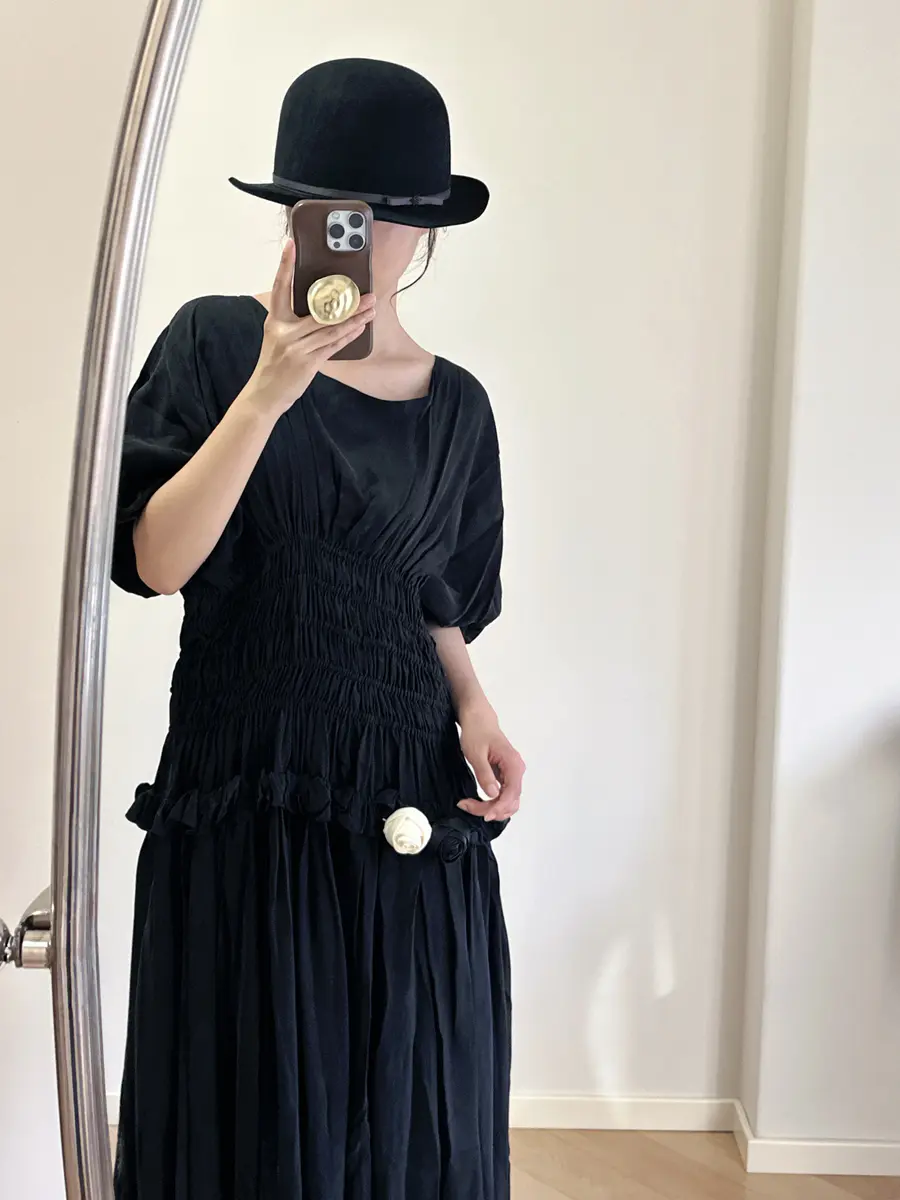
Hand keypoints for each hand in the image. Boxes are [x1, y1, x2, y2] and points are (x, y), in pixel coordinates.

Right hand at [244, 240, 375, 417]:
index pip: (280, 287)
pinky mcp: (308, 363)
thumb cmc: (273, 365)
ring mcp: (296, 348)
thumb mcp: (276, 338)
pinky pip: (332, 345)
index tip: (291, 245)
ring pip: (331, 328)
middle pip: (320, 311)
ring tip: (371, 309)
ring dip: (354, 319)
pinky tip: (360, 327)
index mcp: (275, 321)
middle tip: (367, 293)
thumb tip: (319, 309)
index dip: (285, 266)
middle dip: (347, 303)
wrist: (265, 395)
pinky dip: (348, 336)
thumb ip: (292, 323)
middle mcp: (285, 332)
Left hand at [457, 704, 525, 821]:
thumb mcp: (476, 753)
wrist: (478, 718)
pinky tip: (477, 801)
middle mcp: (517, 771)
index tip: (483, 814)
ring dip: (491, 808)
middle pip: (511, 802)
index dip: (498, 808)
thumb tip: (493, 794)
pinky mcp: (505, 776)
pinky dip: (492, 802)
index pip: (511, 795)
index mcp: (513, 764)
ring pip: (508, 801)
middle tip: (467, 806)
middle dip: (491, 810)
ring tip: (470, 805)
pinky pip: (503, 795)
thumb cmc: (477, 731)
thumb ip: (485, 774)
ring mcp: (512, 774)